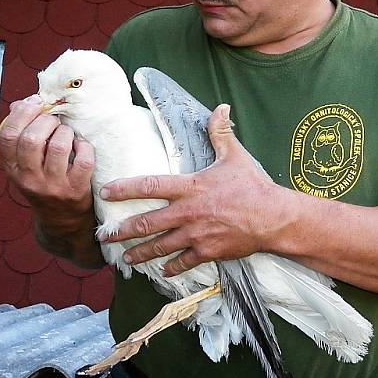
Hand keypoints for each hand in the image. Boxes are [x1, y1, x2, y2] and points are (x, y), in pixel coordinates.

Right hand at [0, 94, 94, 230]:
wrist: (62, 220)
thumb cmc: (44, 182)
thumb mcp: (26, 163)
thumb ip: (22, 134)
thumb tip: (21, 103)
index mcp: (13, 168)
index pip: (7, 135)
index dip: (22, 113)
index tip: (36, 103)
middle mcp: (29, 178)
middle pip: (31, 139)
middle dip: (46, 121)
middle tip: (55, 122)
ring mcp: (52, 186)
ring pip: (58, 147)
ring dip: (66, 132)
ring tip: (68, 134)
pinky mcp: (75, 190)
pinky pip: (83, 160)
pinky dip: (85, 147)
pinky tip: (82, 147)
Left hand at [99, 104, 280, 275]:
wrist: (273, 217)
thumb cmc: (252, 186)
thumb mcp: (235, 156)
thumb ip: (220, 133)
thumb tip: (220, 107)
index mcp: (190, 187)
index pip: (150, 186)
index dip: (125, 189)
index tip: (107, 192)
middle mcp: (188, 213)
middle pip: (147, 223)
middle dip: (123, 231)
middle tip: (105, 236)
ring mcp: (196, 235)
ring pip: (160, 247)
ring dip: (141, 253)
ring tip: (126, 258)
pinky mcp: (207, 251)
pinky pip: (184, 262)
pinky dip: (172, 267)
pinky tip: (163, 270)